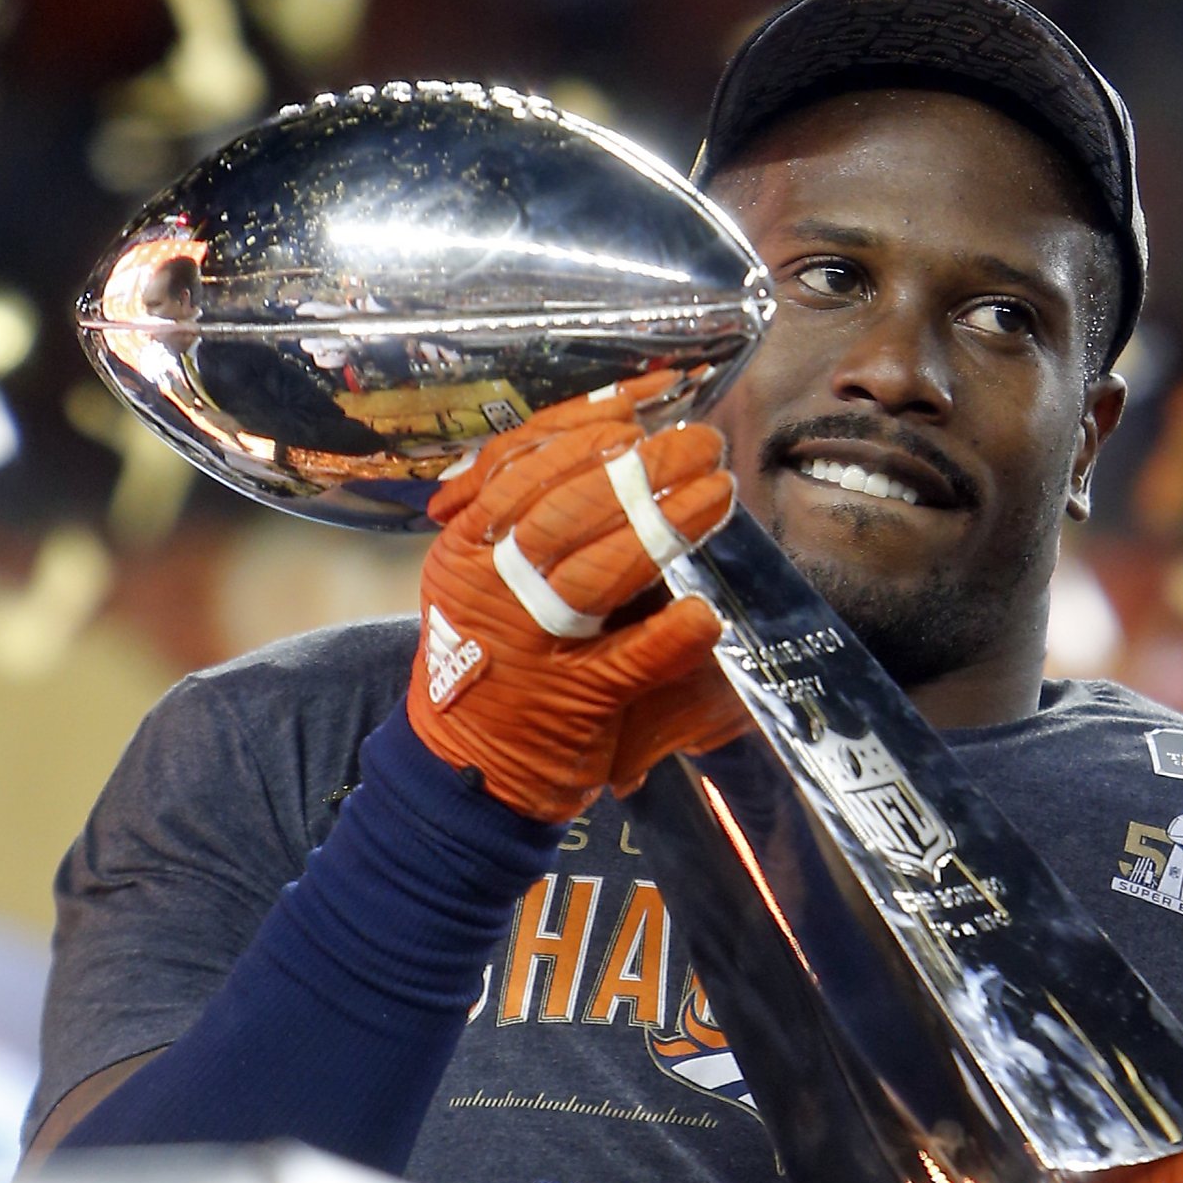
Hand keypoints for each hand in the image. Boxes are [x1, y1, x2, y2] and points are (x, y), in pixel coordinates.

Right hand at [407, 373, 734, 820]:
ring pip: (598, 575)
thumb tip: (607, 437)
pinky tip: (704, 612)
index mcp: (463, 550)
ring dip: (667, 529)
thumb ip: (524, 518)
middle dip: (643, 468)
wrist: (464, 774)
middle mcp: (487, 591)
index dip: (586, 429)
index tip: (642, 408)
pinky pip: (629, 661)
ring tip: (720, 496)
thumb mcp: (478, 581)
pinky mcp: (573, 704)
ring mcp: (530, 648)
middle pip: (566, 511)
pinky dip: (670, 634)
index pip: (521, 467)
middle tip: (703, 443)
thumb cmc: (487, 663)